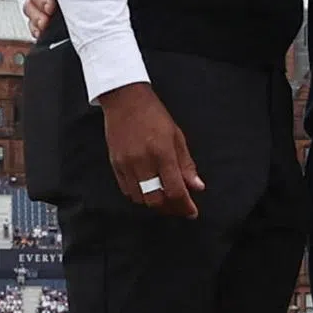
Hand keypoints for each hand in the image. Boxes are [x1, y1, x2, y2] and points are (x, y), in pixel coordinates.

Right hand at [98, 82, 205, 218]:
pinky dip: (140, 196)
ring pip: (141, 199)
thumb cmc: (153, 114)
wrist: (125, 100)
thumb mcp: (177, 135)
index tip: (191, 212)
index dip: (185, 206)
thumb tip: (197, 186)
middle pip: (157, 200)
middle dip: (171, 209)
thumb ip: (186, 164)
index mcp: (162, 152)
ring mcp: (126, 165)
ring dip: (156, 203)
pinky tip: (149, 190)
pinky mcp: (115, 165)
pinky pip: (128, 191)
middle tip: (180, 208)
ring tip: (166, 199)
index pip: (175, 190)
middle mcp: (143, 161)